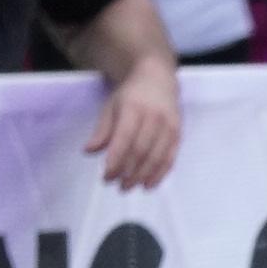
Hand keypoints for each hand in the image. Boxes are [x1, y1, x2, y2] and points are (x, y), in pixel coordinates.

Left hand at [85, 57, 182, 191]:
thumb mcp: (111, 108)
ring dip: (141, 176)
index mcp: (133, 109)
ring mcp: (168, 126)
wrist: (158, 80)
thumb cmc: (130, 96)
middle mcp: (153, 117)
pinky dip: (159, 175)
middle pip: (140, 151)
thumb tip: (88, 151)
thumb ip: (102, 131)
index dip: (115, 160)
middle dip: (127, 172)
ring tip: (128, 187)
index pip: (124, 139)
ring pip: (155, 158)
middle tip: (116, 185)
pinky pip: (169, 159)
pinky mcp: (178, 134)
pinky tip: (148, 185)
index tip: (106, 176)